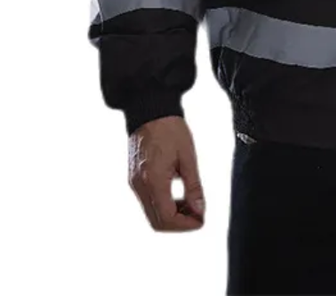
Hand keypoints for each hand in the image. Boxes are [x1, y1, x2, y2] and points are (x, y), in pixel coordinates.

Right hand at [128, 115, 205, 231]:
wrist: (150, 109)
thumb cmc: (170, 128)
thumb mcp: (188, 156)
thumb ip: (194, 186)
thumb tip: (200, 209)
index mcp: (153, 181)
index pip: (167, 218)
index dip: (186, 224)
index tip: (201, 218)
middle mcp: (139, 186)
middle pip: (157, 222)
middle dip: (179, 224)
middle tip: (198, 214)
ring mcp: (134, 183)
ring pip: (151, 214)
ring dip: (171, 216)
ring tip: (191, 204)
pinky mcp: (134, 178)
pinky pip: (147, 202)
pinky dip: (163, 206)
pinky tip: (178, 196)